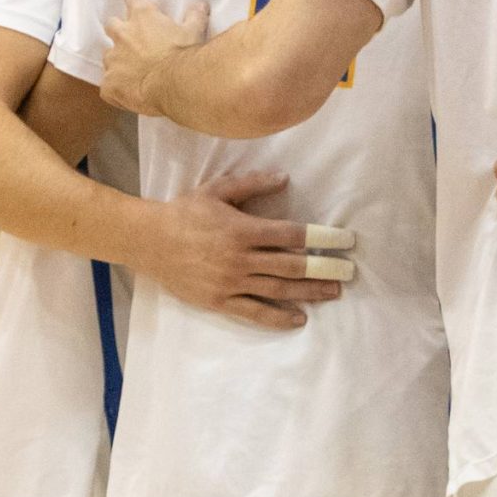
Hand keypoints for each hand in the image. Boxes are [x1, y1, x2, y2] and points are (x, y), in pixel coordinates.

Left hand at [101, 0, 208, 117]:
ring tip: (134, 72)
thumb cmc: (183, 57)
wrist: (174, 86)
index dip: (136, 1)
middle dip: (119, 31)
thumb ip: (195, 16)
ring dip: (118, 61)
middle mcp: (123, 34)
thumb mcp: (194, 32)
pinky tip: (130, 95)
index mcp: (143, 17)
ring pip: (109, 56)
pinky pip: (108, 87)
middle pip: (112, 25)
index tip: (139, 4)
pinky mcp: (110, 84)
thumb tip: (201, 5)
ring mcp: (114, 59)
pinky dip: (117, 89)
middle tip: (133, 42)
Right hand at [132, 171, 355, 330]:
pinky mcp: (218, 300)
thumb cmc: (184, 212)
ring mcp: (230, 282)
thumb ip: (252, 184)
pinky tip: (299, 318)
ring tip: (334, 292)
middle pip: (292, 266)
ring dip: (309, 292)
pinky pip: (253, 312)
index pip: (292, 235)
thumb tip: (285, 178)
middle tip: (349, 272)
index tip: (345, 241)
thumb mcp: (216, 189)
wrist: (147, 241)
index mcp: (242, 228)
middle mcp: (240, 258)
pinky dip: (278, 317)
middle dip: (324, 269)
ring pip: (278, 289)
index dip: (322, 238)